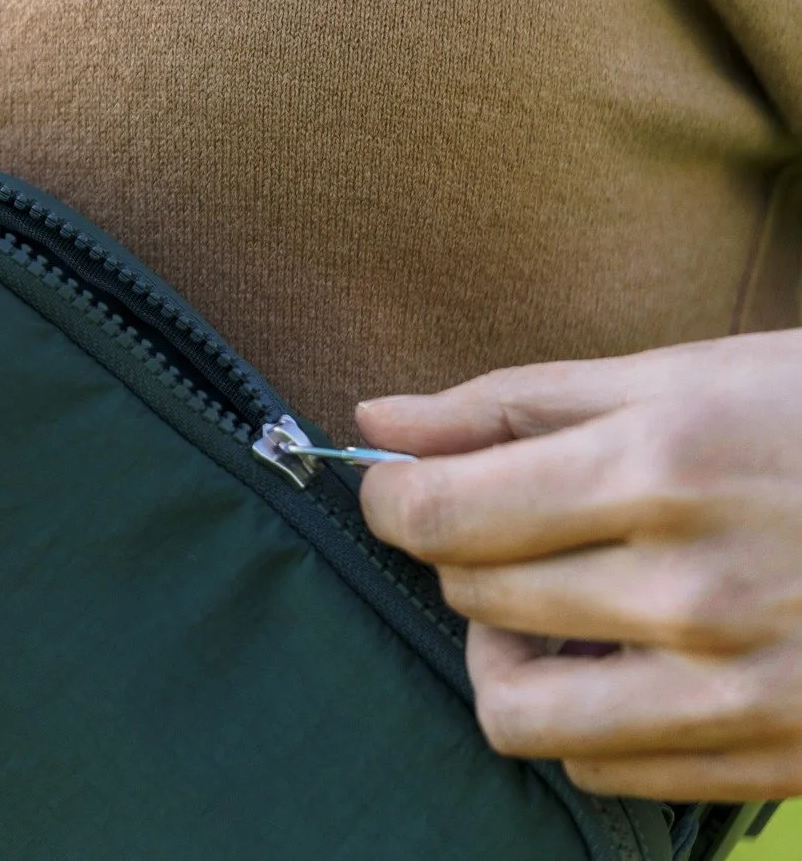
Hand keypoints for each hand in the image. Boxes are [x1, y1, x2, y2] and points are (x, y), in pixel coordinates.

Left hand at [359, 329, 801, 801]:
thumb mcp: (689, 374)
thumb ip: (517, 403)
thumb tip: (379, 418)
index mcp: (660, 466)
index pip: (439, 516)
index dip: (394, 500)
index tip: (406, 488)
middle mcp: (691, 587)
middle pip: (472, 597)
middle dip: (465, 558)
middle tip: (514, 526)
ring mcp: (736, 686)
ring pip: (516, 708)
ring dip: (505, 655)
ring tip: (551, 610)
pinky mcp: (774, 756)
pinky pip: (603, 766)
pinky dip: (584, 717)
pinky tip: (625, 660)